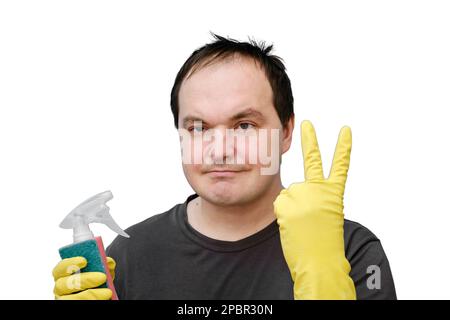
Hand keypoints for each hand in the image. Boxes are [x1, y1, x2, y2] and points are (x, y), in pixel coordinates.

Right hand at [52, 256, 115, 299]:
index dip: (70, 263)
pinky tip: (103, 298)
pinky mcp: (71, 305)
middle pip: (63, 284)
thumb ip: (104, 265)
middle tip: (103, 277)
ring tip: (108, 292)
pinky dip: (93, 300)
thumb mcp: (101, 272)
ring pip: (71, 299)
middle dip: (85, 280)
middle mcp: (60, 288)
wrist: (101, 296)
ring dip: (91, 294)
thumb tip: (107, 261)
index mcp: (63, 276)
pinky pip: (79, 303)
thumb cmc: (97, 283)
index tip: (84, 261)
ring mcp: (64, 299)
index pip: (59, 269)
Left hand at [273, 120, 355, 299]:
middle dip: (310, 140)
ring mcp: (303, 194)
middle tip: (307, 123)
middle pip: (312, 160)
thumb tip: (294, 192)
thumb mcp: (325, 216)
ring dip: (292, 209)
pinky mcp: (287, 200)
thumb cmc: (323, 244)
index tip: (345, 130)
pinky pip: (281, 204)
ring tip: (302, 225)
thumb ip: (312, 198)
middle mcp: (320, 190)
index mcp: (334, 194)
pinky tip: (293, 226)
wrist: (321, 262)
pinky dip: (284, 215)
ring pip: (290, 194)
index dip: (343, 147)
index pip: (340, 166)